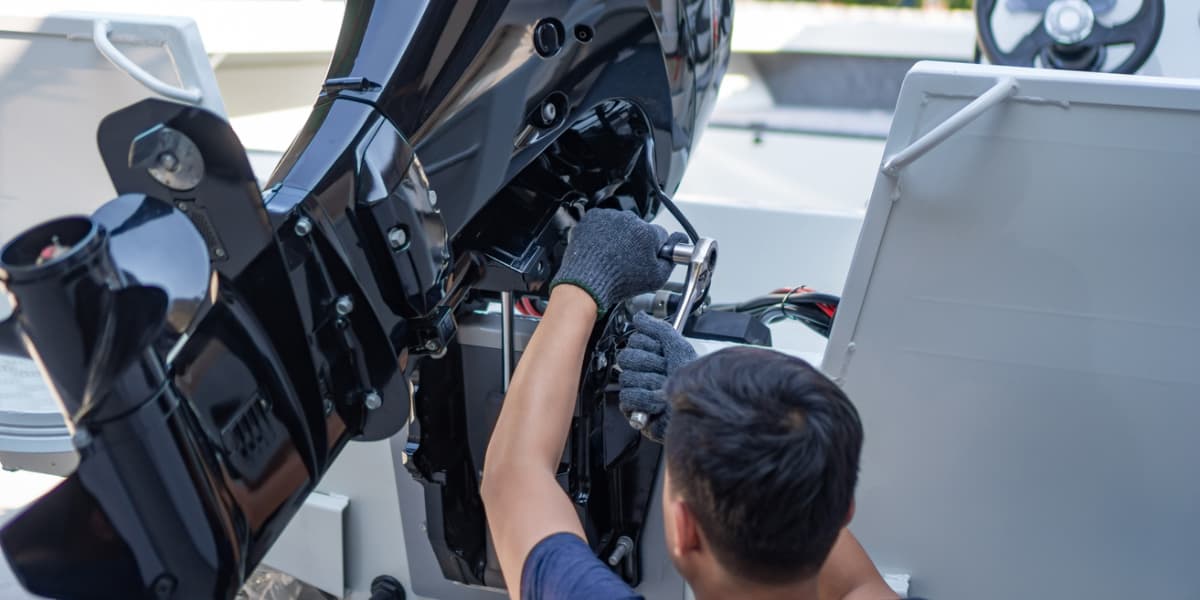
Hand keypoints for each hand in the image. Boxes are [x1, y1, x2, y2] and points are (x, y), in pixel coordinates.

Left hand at [550, 209, 686, 316]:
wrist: (587, 282)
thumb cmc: (617, 281)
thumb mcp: (656, 278)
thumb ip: (670, 260)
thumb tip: (675, 247)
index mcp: (648, 232)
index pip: (660, 235)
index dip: (655, 248)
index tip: (648, 256)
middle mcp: (630, 220)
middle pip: (640, 229)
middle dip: (636, 242)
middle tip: (627, 260)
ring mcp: (610, 217)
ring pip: (621, 225)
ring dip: (619, 236)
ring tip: (613, 256)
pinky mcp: (594, 218)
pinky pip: (603, 222)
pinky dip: (603, 232)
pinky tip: (602, 248)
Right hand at [616, 312, 697, 441]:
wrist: (697, 406)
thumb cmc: (692, 381)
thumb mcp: (678, 348)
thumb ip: (659, 329)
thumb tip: (639, 317)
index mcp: (652, 355)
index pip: (635, 341)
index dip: (650, 347)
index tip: (663, 353)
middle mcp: (643, 371)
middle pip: (627, 358)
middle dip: (649, 364)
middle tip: (663, 371)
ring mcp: (637, 389)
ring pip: (627, 377)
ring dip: (649, 384)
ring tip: (662, 389)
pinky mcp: (635, 408)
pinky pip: (628, 396)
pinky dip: (645, 400)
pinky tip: (657, 403)